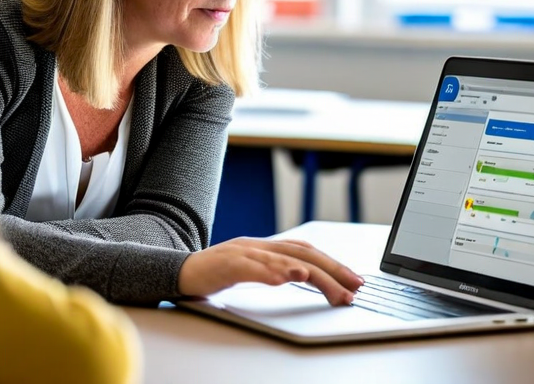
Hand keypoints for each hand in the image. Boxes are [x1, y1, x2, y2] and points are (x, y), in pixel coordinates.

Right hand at [177, 237, 364, 305]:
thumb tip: (309, 278)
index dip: (333, 263)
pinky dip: (269, 272)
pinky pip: (249, 267)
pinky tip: (283, 279)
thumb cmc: (216, 273)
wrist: (178, 270)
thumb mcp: (252, 270)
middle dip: (331, 270)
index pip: (307, 251)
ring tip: (325, 283)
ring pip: (279, 259)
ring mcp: (242, 252)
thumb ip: (276, 270)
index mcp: (267, 247)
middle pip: (301, 253)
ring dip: (306, 271)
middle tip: (352, 287)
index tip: (355, 280)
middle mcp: (258, 245)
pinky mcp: (225, 264)